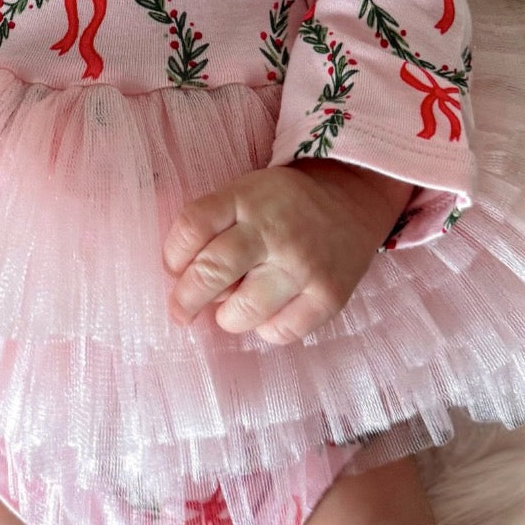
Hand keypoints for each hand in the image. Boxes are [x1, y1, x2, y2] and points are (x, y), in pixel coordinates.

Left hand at [163, 160, 412, 344]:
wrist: (351, 200)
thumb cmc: (283, 205)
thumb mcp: (246, 193)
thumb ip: (214, 226)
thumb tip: (181, 281)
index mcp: (246, 197)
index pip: (193, 225)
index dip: (173, 255)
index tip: (173, 270)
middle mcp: (274, 229)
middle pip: (212, 270)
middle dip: (186, 299)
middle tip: (181, 312)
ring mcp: (303, 264)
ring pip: (244, 309)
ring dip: (228, 317)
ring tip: (233, 309)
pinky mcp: (328, 295)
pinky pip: (281, 331)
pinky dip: (266, 329)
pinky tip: (270, 312)